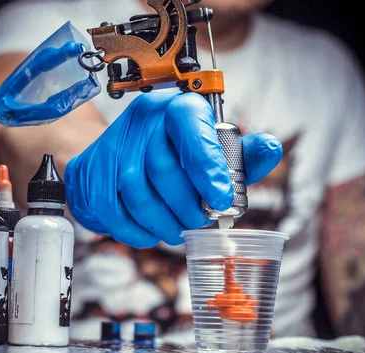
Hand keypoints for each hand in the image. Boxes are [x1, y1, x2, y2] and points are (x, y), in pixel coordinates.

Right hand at [65, 92, 282, 247]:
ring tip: (176, 229)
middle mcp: (142, 120)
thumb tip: (271, 149)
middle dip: (185, 205)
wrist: (109, 160)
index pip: (189, 124)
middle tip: (198, 221)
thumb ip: (239, 156)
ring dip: (162, 221)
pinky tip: (150, 233)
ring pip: (137, 191)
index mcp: (175, 108)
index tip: (220, 200)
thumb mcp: (208, 151)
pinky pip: (114, 210)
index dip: (207, 165)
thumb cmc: (166, 158)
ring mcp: (113, 146)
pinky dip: (136, 230)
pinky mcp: (93, 174)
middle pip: (162, 167)